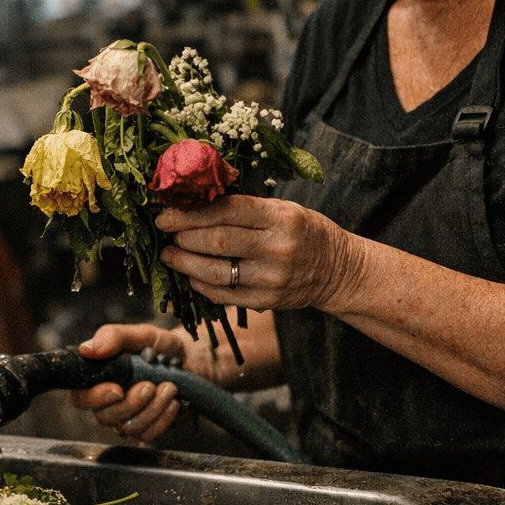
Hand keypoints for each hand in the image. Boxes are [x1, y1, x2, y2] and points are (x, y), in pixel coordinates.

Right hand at [67, 321, 270, 443]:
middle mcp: (109, 402)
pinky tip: (174, 402)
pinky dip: (164, 418)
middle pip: (104, 418)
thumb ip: (112, 337)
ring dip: (153, 409)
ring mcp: (127, 418)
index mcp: (99, 378)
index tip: (116, 389)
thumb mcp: (140, 335)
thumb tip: (86, 349)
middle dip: (131, 404)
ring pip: (128, 429)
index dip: (93, 398)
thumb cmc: (162, 347)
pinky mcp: (147, 429)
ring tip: (169, 387)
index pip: (79, 397)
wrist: (192, 361)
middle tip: (150, 385)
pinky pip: (148, 435)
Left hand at [157, 195, 354, 313]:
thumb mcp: (282, 208)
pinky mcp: (266, 302)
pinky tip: (190, 275)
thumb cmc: (303, 231)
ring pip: (215, 272)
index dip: (191, 212)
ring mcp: (272, 279)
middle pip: (217, 241)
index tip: (167, 213)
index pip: (227, 211)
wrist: (338, 270)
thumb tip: (193, 203)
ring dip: (184, 262)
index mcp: (281, 217)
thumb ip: (244, 207)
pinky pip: (223, 295)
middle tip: (166, 231)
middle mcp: (277, 248)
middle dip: (183, 235)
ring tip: (169, 254)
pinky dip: (199, 285)